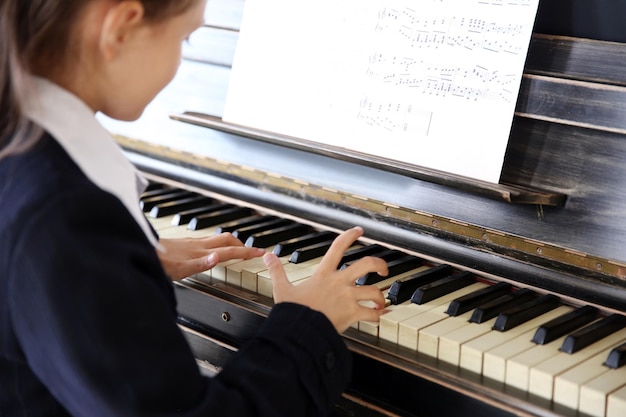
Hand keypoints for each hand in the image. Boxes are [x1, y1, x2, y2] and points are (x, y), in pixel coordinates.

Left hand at [157, 233, 265, 279]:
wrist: (140, 252)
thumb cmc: (157, 263)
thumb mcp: (180, 270)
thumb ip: (201, 264)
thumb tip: (219, 257)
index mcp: (200, 252)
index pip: (230, 251)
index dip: (247, 252)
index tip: (260, 253)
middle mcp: (197, 245)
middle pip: (226, 239)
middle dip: (242, 244)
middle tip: (251, 251)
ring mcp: (191, 242)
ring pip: (217, 238)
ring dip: (230, 242)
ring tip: (236, 248)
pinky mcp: (184, 242)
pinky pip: (207, 240)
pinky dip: (217, 243)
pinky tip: (211, 248)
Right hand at [264, 226, 387, 332]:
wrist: (298, 331)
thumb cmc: (292, 312)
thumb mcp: (282, 289)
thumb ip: (277, 271)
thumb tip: (268, 256)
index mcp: (323, 274)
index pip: (338, 247)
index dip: (350, 236)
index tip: (359, 231)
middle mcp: (339, 282)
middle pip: (366, 264)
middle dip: (379, 264)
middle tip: (383, 269)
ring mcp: (347, 298)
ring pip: (374, 291)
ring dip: (379, 297)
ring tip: (380, 301)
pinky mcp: (352, 314)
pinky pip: (372, 313)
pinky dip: (377, 315)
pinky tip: (377, 316)